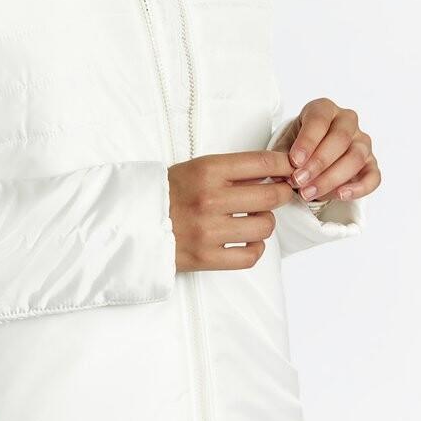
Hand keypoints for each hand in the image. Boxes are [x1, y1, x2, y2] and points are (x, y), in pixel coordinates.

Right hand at [168, 150, 298, 272]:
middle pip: (271, 196)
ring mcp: (208, 230)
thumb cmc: (167, 194)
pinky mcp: (206, 258)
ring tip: (254, 220)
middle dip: (281, 194)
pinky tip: (247, 241)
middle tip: (278, 194)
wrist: (131, 223)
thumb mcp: (195, 169)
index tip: (289, 169)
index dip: (284, 165)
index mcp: (206, 170)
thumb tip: (275, 171)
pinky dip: (255, 248)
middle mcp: (209, 198)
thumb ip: (232, 170)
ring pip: (265, 226)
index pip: (262, 162)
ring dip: (265, 223)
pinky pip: (250, 256)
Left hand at [271, 99, 380, 203]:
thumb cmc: (298, 148)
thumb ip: (282, 156)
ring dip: (332, 178)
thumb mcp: (284, 146)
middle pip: (340, 139)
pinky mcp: (371, 163)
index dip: (307, 141)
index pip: (320, 120)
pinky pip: (373, 176)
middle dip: (318, 163)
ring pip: (355, 157)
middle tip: (299, 181)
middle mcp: (347, 121)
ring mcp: (362, 141)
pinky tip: (340, 195)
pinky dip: (359, 188)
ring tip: (310, 193)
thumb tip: (280, 172)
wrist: (309, 159)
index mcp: (324, 109)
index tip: (295, 161)